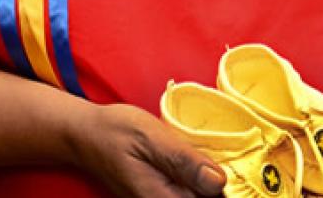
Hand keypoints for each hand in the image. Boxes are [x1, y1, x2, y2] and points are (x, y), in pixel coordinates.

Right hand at [68, 102, 227, 197]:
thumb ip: (184, 161)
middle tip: (213, 156)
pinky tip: (197, 162)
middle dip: (220, 185)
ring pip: (202, 196)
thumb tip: (218, 182)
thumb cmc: (115, 131)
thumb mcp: (151, 137)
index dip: (228, 188)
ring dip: (210, 181)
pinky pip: (192, 192)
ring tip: (203, 157)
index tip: (236, 168)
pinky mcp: (164, 196)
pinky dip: (200, 179)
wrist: (86, 135)